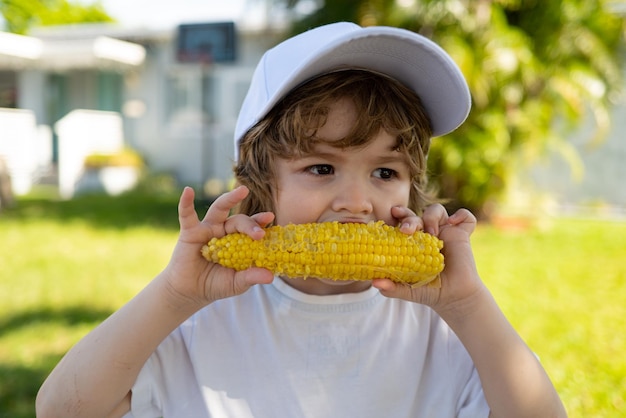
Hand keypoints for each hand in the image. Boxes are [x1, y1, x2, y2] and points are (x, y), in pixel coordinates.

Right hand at [161, 186, 274, 308]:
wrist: (190, 292)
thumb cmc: (216, 284)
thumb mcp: (236, 283)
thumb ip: (251, 277)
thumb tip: (271, 276)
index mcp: (239, 241)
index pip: (252, 228)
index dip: (260, 222)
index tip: (271, 217)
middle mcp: (225, 231)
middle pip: (239, 220)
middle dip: (250, 224)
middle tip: (259, 233)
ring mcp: (208, 229)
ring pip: (220, 210)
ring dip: (230, 199)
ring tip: (242, 191)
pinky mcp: (190, 232)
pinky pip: (187, 215)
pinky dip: (186, 203)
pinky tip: (188, 191)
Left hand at [373, 204, 484, 315]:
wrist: (455, 297)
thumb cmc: (430, 291)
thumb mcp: (409, 290)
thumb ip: (392, 288)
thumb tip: (375, 283)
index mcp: (412, 242)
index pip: (402, 222)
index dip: (398, 215)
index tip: (392, 214)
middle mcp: (427, 234)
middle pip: (416, 215)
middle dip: (409, 218)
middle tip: (407, 230)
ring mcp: (445, 232)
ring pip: (437, 210)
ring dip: (432, 216)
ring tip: (432, 233)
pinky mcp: (462, 235)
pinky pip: (466, 218)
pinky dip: (461, 216)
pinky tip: (454, 223)